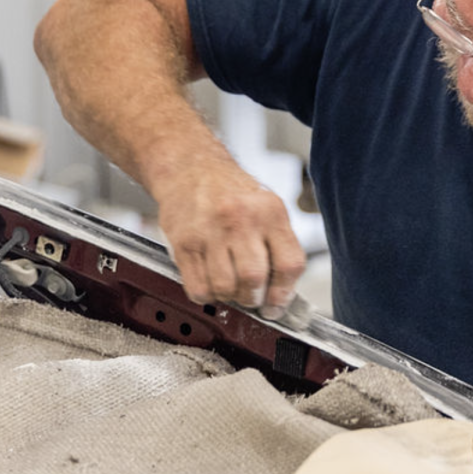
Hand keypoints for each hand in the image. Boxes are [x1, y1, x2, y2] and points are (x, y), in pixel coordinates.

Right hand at [153, 154, 306, 318]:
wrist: (190, 167)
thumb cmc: (231, 192)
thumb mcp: (267, 207)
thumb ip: (277, 245)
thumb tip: (281, 292)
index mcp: (271, 212)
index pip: (289, 264)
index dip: (284, 294)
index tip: (275, 306)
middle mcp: (241, 219)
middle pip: (254, 278)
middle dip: (253, 298)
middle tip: (249, 296)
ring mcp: (210, 231)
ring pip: (225, 287)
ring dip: (228, 297)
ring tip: (228, 286)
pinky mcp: (184, 242)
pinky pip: (197, 287)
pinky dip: (205, 295)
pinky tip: (208, 282)